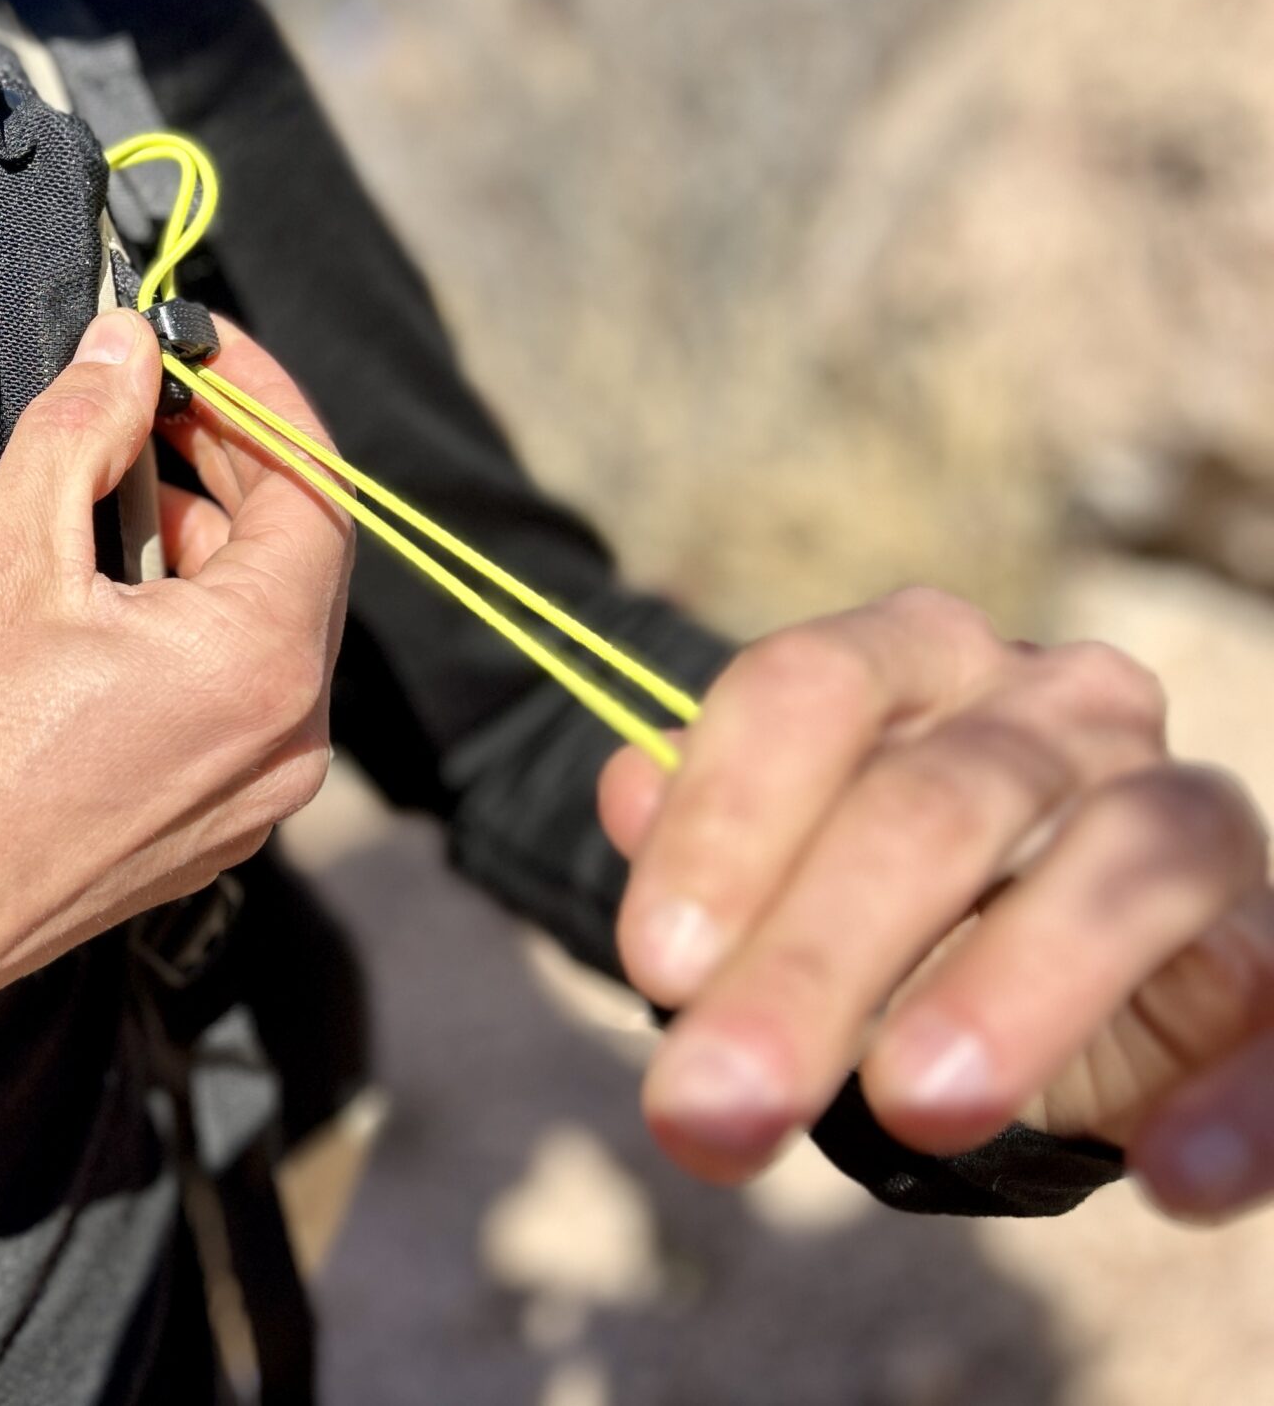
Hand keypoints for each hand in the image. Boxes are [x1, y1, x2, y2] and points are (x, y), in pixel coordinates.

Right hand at [0, 309, 354, 1025]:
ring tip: (105, 487)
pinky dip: (187, 623)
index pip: (315, 490)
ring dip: (202, 543)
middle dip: (227, 463)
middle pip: (297, 559)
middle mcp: (283, 743)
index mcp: (259, 667)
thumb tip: (126, 348)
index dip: (260, 397)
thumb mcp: (1, 558)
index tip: (197, 343)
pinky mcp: (198, 833)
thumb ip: (82, 430)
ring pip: (261, 629)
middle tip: (145, 397)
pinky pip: (227, 698)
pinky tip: (103, 592)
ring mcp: (247, 800)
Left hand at [599, 588, 1273, 1220]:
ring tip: (916, 1103)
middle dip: (812, 963)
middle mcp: (1056, 705)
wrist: (1049, 965)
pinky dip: (1238, 1095)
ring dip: (1015, 988)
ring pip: (1123, 861)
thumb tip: (626, 787)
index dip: (724, 822)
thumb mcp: (773, 871)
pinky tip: (1169, 1178)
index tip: (655, 967)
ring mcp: (1181, 808)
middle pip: (932, 803)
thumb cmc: (879, 901)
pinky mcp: (1265, 942)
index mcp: (912, 657)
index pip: (806, 690)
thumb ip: (700, 840)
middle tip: (719, 1103)